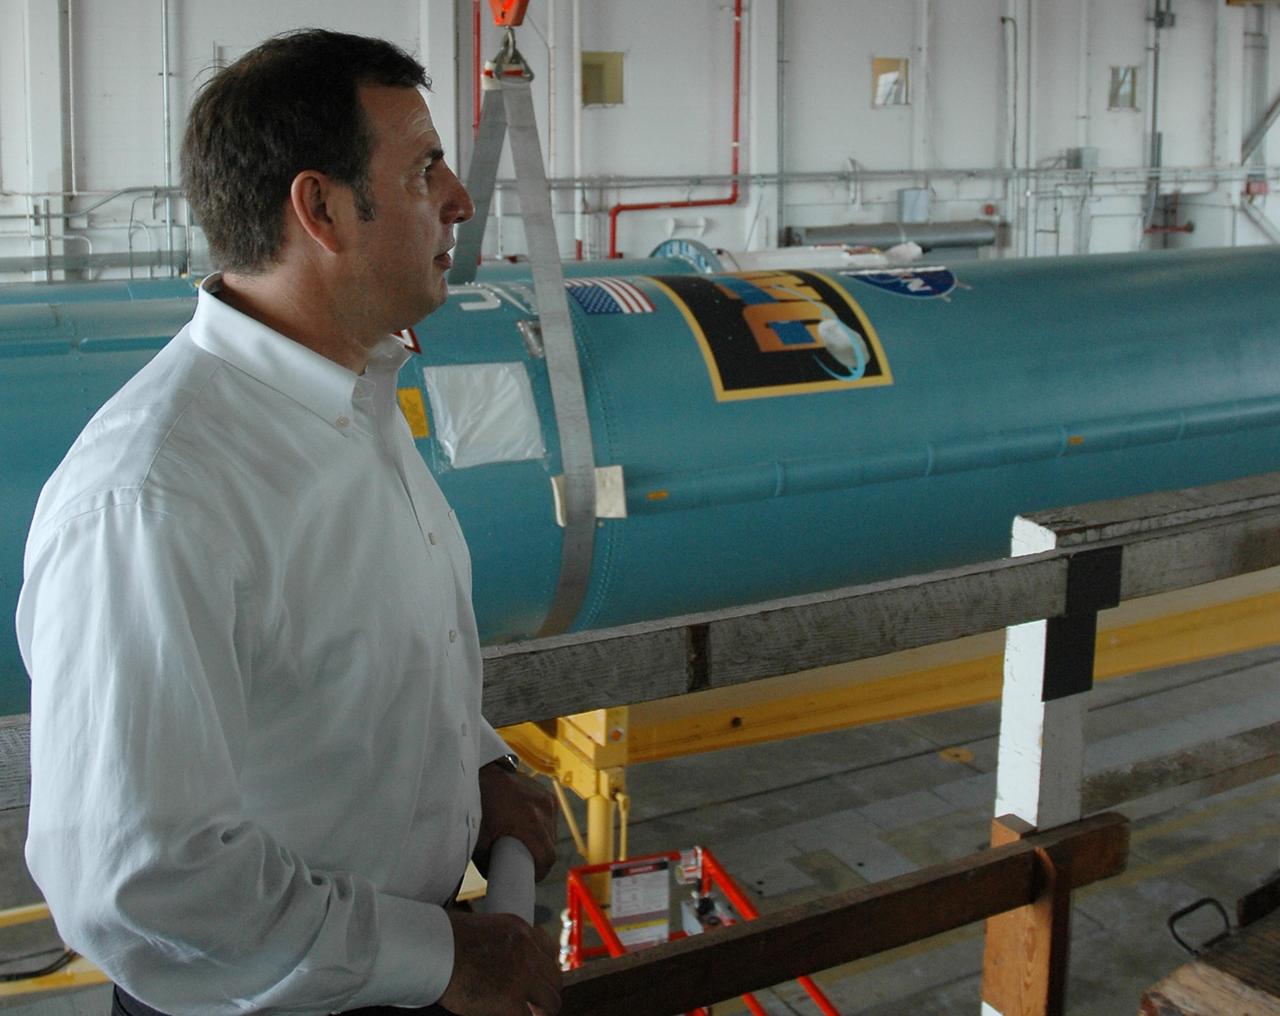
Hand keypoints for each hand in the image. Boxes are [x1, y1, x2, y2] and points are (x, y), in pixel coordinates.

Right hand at [437, 909, 561, 1015]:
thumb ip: (500, 943)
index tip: (539, 981)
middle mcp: (527, 950)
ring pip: (550, 1002)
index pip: (550, 950)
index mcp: (520, 930)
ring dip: (541, 1012)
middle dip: (546, 993)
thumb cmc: (444, 938)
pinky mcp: (510, 1000)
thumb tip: (499, 964)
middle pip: (554, 978)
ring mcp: (522, 976)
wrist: (432, 947)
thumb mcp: (482, 928)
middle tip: (536, 1006)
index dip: (546, 970)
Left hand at [475, 763, 556, 880]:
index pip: (547, 856)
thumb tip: (497, 876)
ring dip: (542, 840)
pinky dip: (541, 825)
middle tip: (522, 861)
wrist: (482, 773)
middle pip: (551, 845)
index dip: (539, 871)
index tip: (530, 877)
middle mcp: (544, 809)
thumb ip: (489, 862)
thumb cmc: (478, 804)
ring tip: (524, 842)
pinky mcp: (546, 793)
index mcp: (531, 822)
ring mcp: (547, 799)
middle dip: (539, 856)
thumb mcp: (478, 839)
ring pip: (552, 831)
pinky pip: (549, 817)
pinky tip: (527, 825)